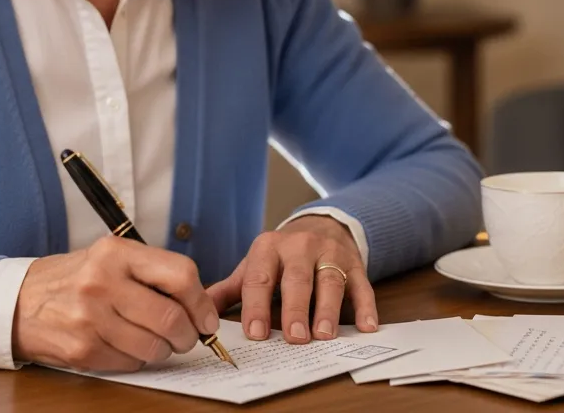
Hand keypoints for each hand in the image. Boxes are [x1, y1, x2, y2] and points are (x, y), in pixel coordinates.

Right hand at [12, 236, 219, 371]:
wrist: (18, 302)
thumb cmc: (74, 279)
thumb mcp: (110, 258)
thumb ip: (152, 273)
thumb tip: (199, 304)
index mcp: (116, 253)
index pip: (180, 275)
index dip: (202, 302)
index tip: (207, 318)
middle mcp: (102, 282)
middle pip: (171, 318)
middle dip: (188, 335)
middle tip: (187, 338)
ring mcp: (90, 317)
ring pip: (154, 347)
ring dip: (164, 351)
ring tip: (155, 342)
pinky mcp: (82, 349)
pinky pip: (130, 363)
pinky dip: (137, 360)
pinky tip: (126, 346)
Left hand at [207, 215, 377, 343]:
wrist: (320, 225)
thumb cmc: (281, 256)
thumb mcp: (254, 265)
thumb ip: (229, 290)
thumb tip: (197, 313)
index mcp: (268, 248)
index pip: (260, 278)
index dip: (257, 306)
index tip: (256, 332)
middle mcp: (299, 246)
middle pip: (297, 279)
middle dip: (295, 309)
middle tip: (294, 337)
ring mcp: (329, 253)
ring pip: (329, 281)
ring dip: (328, 309)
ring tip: (324, 334)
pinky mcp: (354, 263)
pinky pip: (361, 284)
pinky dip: (365, 306)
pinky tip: (366, 325)